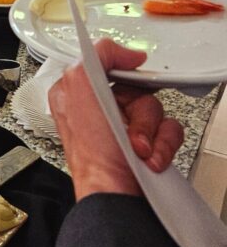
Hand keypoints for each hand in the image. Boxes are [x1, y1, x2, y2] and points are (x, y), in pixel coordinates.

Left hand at [48, 38, 183, 199]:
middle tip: (128, 128)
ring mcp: (124, 127)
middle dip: (139, 111)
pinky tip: (149, 158)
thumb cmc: (91, 152)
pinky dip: (163, 144)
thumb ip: (94, 55)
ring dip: (151, 131)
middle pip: (136, 87)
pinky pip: (169, 129)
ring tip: (138, 149)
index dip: (122, 66)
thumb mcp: (78, 87)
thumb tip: (124, 52)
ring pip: (155, 108)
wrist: (114, 194)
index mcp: (77, 91)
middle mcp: (100, 107)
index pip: (104, 62)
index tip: (132, 70)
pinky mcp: (147, 144)